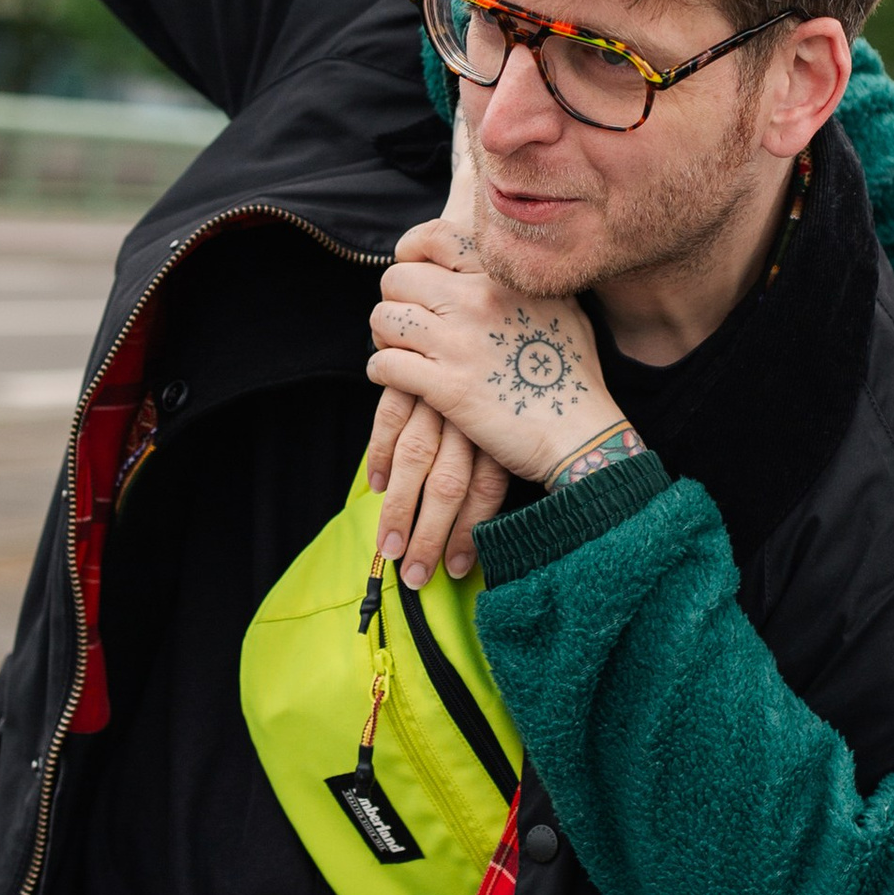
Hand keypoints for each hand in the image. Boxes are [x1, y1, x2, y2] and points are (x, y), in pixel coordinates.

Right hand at [367, 386, 510, 590]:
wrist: (488, 319)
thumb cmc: (508, 386)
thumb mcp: (515, 420)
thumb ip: (499, 460)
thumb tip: (485, 520)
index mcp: (501, 431)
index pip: (486, 490)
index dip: (470, 533)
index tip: (457, 570)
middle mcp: (472, 416)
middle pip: (448, 484)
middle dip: (428, 535)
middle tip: (414, 575)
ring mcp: (440, 396)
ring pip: (415, 457)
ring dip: (399, 508)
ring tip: (390, 548)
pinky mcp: (412, 378)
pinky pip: (391, 419)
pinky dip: (380, 455)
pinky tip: (378, 488)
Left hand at [368, 236, 615, 485]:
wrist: (581, 434)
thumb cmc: (575, 374)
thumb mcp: (563, 307)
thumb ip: (528, 279)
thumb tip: (503, 262)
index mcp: (503, 276)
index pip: (434, 236)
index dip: (410, 251)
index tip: (413, 271)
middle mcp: (477, 300)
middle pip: (397, 278)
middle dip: (395, 301)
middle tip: (408, 324)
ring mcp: (459, 343)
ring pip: (383, 318)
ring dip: (385, 337)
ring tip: (402, 351)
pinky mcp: (445, 386)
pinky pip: (384, 363)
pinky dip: (381, 371)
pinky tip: (397, 379)